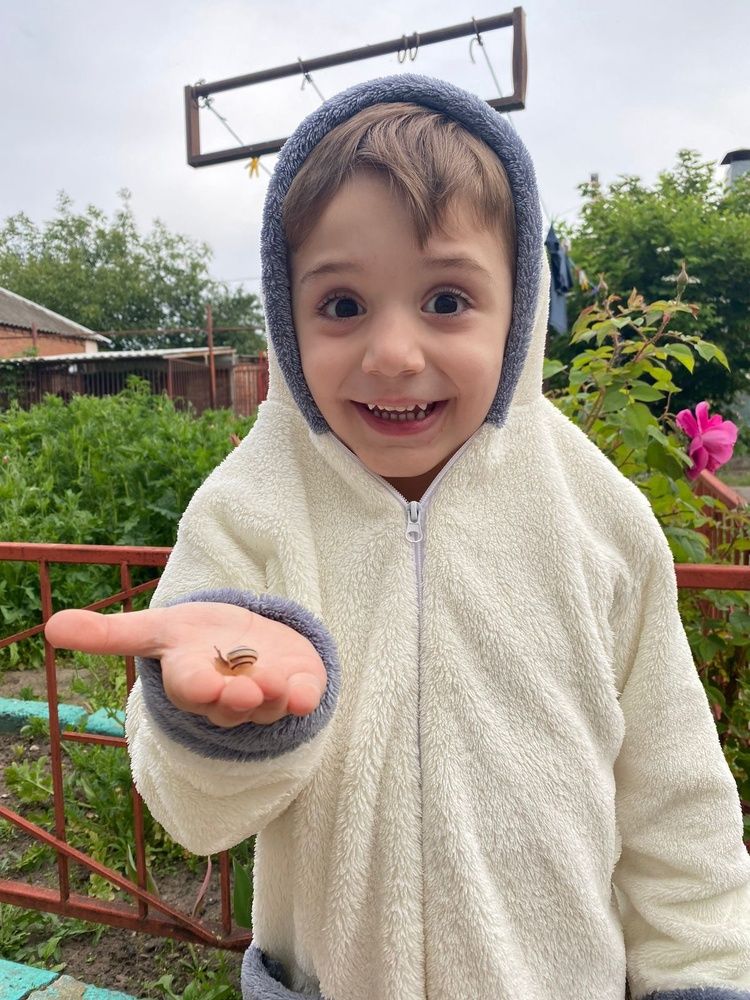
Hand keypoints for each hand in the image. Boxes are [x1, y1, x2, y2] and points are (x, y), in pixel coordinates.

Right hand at [45, 603, 326, 728]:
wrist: (249, 640)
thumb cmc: (199, 639)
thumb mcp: (158, 629)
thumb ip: (112, 633)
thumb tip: (50, 627)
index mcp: (193, 681)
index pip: (190, 689)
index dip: (197, 687)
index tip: (203, 683)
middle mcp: (228, 697)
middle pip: (228, 707)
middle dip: (235, 700)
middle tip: (243, 692)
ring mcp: (265, 698)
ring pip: (266, 708)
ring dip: (271, 698)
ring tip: (275, 684)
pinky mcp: (297, 689)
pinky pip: (302, 701)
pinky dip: (305, 698)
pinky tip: (306, 692)